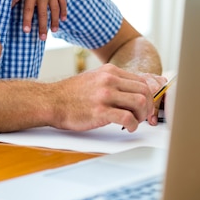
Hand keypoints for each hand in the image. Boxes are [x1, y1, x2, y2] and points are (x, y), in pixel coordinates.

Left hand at [13, 0, 66, 39]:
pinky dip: (63, 11)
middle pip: (42, 13)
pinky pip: (62, 2)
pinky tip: (63, 19)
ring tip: (53, 31)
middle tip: (42, 38)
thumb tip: (7, 7)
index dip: (27, 21)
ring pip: (54, 9)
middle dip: (42, 27)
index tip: (27, 31)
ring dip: (54, 21)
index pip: (28, 10)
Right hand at [49, 66, 166, 131]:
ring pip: (140, 102)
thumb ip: (113, 82)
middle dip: (148, 106)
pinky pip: (127, 118)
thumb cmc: (71, 94)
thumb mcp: (94, 78)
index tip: (146, 106)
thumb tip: (132, 90)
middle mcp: (109, 80)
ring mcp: (105, 95)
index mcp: (110, 71)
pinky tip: (127, 127)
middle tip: (142, 116)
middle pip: (145, 91)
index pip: (141, 80)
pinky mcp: (100, 111)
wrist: (51, 101)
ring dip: (142, 116)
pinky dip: (132, 125)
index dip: (148, 95)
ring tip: (134, 121)